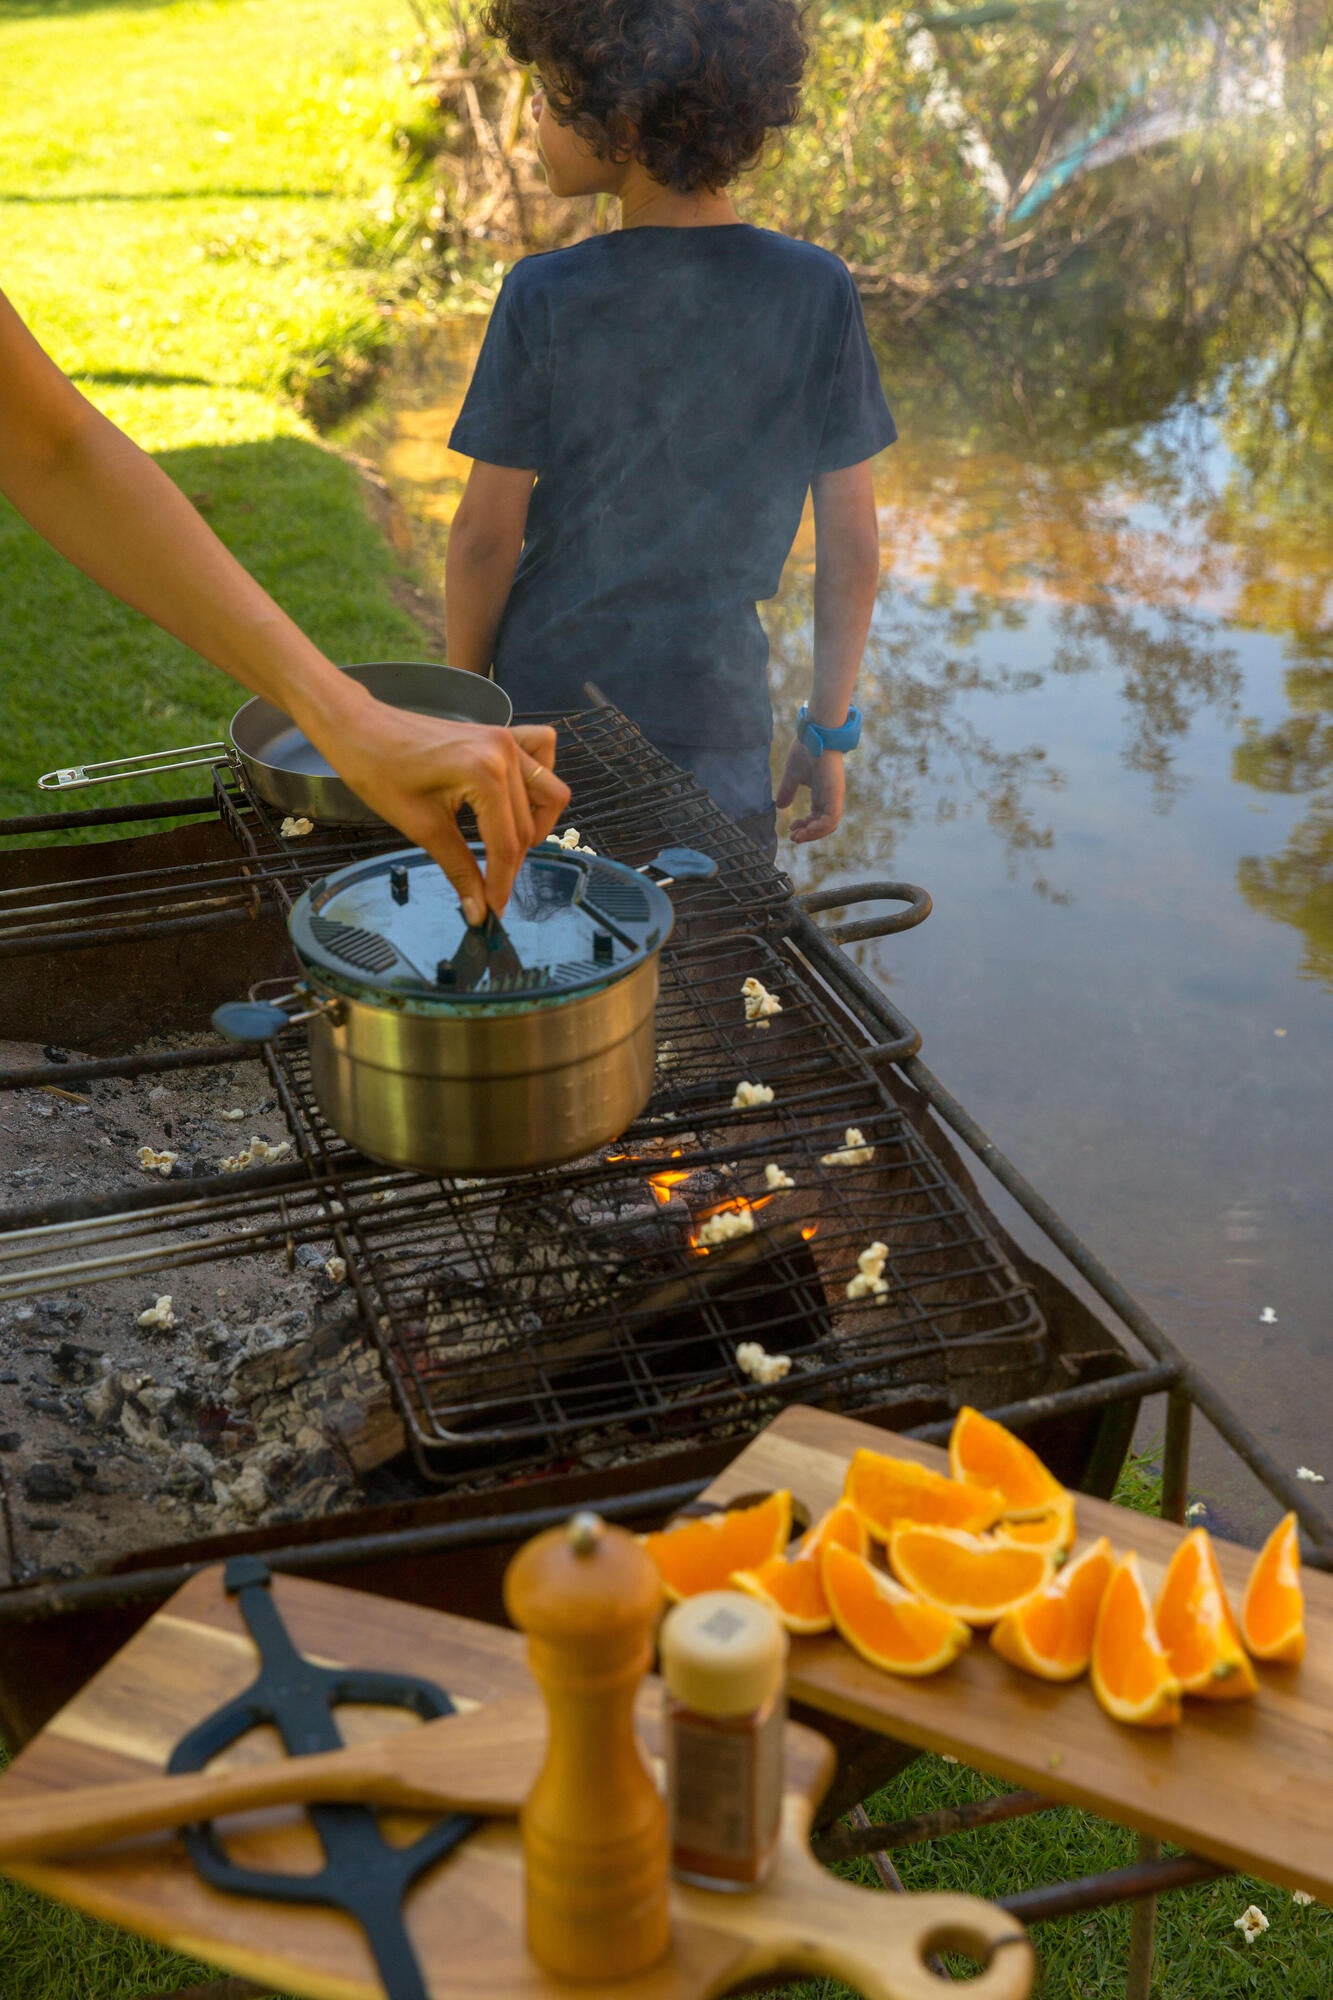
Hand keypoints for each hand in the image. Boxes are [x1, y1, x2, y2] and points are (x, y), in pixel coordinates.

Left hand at [320, 700, 569, 920]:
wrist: (359, 728)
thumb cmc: (380, 772)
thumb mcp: (423, 828)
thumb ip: (460, 870)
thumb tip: (479, 911)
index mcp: (485, 775)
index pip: (507, 844)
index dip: (501, 884)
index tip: (493, 911)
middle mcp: (505, 753)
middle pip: (526, 826)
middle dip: (511, 863)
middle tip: (490, 889)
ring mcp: (506, 739)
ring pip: (547, 792)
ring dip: (534, 824)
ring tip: (507, 847)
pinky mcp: (500, 733)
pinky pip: (541, 753)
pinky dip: (539, 779)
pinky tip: (519, 799)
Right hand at [775, 739, 844, 842]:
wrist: (815, 733)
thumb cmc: (805, 750)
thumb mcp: (792, 776)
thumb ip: (787, 791)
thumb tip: (780, 807)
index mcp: (822, 794)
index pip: (817, 819)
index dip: (805, 827)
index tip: (791, 829)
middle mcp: (830, 797)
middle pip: (824, 826)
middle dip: (808, 834)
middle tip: (794, 838)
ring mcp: (834, 796)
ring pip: (829, 826)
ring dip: (813, 834)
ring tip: (798, 836)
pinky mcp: (835, 794)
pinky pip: (831, 818)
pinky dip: (819, 827)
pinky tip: (805, 829)